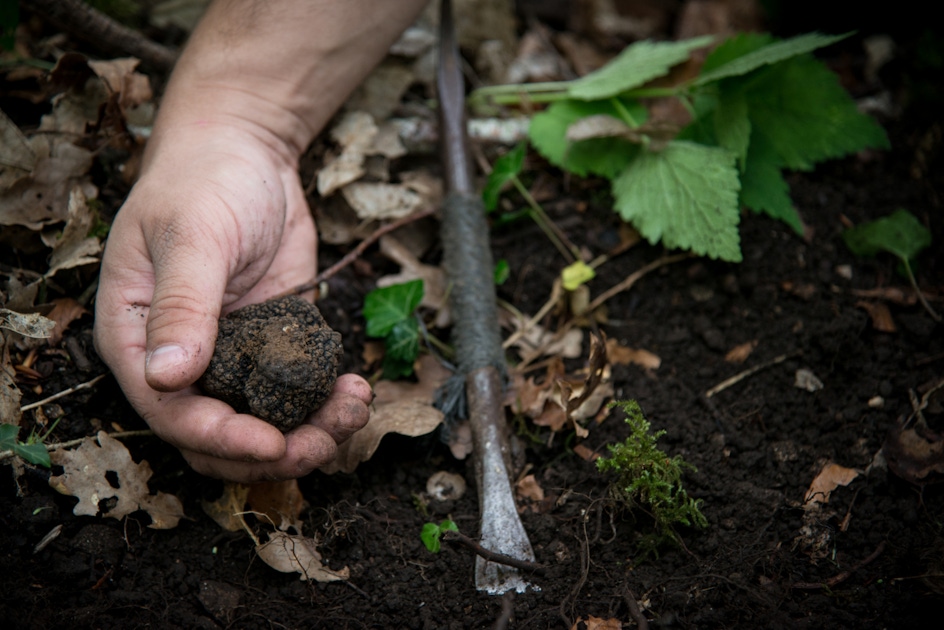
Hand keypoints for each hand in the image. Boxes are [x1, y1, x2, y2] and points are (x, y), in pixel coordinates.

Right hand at [94, 116, 370, 481]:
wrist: (246, 152)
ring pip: (263, 423)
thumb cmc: (202, 182)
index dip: (221, 439)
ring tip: (353, 411)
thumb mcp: (191, 236)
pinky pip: (298, 392)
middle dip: (272, 451)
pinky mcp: (274, 346)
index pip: (170, 415)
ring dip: (309, 432)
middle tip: (325, 442)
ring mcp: (231, 356)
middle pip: (218, 437)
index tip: (273, 443)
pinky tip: (355, 389)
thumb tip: (168, 379)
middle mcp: (182, 359)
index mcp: (138, 340)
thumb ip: (182, 306)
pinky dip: (327, 402)